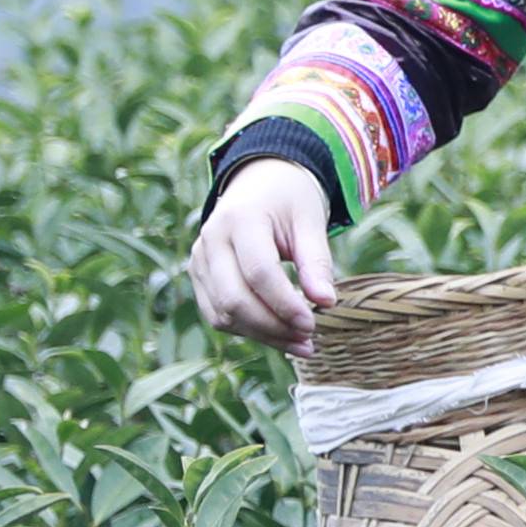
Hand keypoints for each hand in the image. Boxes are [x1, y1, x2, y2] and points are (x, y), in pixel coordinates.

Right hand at [189, 158, 340, 346]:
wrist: (259, 183)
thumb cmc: (290, 200)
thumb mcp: (311, 221)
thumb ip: (317, 261)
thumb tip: (326, 303)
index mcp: (239, 219)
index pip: (259, 272)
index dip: (285, 304)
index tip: (314, 324)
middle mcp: (211, 241)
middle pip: (234, 299)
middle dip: (272, 327)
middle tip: (309, 340)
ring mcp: (199, 260)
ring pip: (222, 314)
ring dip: (261, 335)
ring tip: (300, 343)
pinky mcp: (199, 277)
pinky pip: (217, 314)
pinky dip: (247, 330)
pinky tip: (279, 335)